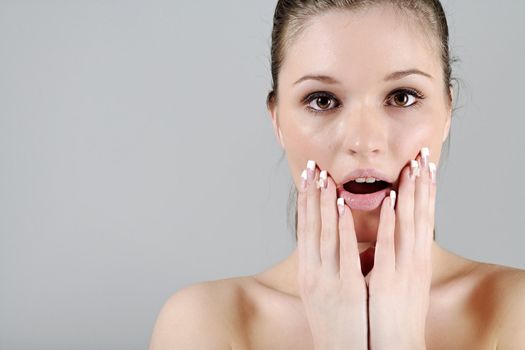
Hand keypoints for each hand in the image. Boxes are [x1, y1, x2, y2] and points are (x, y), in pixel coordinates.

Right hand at [296, 160, 367, 349]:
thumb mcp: (321, 294)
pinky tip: (342, 206)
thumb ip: (324, 268)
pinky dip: (343, 226)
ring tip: (325, 177)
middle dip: (310, 195)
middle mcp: (312, 273)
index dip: (304, 202)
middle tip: (311, 167)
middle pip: (310, 226)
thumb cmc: (334, 325)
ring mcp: (328, 280)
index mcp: (307, 273)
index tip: (306, 179)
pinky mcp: (347, 288)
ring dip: (324, 203)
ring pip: (324, 233)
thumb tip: (330, 245)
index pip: (304, 230)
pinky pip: (345, 251)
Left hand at [367, 148, 435, 349]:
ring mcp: (403, 269)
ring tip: (412, 165)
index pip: (423, 218)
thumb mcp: (399, 281)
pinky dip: (391, 222)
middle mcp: (414, 260)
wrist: (395, 345)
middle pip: (421, 215)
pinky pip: (389, 245)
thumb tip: (389, 236)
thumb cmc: (394, 314)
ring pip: (409, 224)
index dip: (425, 191)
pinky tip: (392, 200)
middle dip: (422, 184)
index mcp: (416, 260)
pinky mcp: (388, 279)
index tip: (425, 166)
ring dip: (410, 193)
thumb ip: (394, 257)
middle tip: (424, 155)